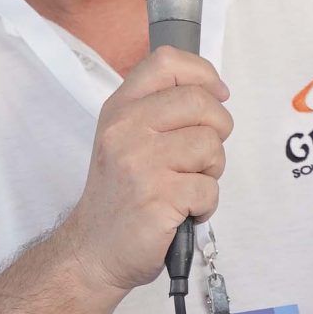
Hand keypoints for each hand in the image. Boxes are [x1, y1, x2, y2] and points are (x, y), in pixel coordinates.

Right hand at [59, 47, 233, 292]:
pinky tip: (182, 211)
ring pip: (211, 147)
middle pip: (200, 103)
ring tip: (186, 186)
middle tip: (201, 155)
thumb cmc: (120, 195)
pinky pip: (209, 189)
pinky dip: (205, 205)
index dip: (203, 74)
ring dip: (211, 172)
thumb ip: (160, 110)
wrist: (94, 251)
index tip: (216, 95)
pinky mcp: (157, 198)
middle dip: (217, 130)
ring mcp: (140, 163)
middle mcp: (126, 129)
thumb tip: (214, 91)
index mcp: (120, 109)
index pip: (165, 62)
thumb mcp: (126, 138)